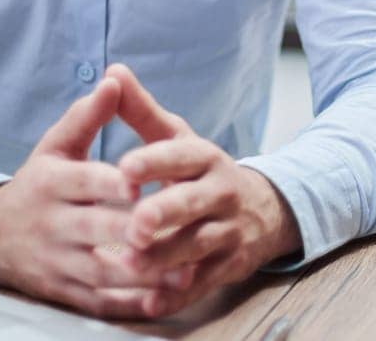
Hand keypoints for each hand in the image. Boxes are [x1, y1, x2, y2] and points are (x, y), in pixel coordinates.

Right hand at [0, 77, 183, 317]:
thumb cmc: (40, 182)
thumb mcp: (56, 145)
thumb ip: (87, 115)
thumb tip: (114, 79)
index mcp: (52, 183)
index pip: (81, 182)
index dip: (109, 183)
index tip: (137, 184)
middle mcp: (53, 224)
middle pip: (94, 229)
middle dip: (129, 231)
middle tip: (166, 229)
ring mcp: (58, 261)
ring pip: (100, 271)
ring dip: (139, 273)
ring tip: (180, 269)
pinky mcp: (65, 291)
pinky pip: (98, 301)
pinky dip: (129, 303)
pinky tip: (161, 298)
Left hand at [105, 64, 300, 318]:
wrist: (263, 208)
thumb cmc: (201, 171)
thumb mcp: (177, 138)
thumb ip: (141, 111)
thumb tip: (112, 71)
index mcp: (205, 157)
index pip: (181, 155)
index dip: (154, 161)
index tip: (124, 168)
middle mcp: (220, 192)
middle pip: (192, 203)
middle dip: (164, 213)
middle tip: (135, 224)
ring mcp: (226, 230)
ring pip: (197, 246)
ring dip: (165, 257)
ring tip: (131, 264)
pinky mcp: (228, 265)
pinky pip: (202, 283)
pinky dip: (178, 295)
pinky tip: (151, 302)